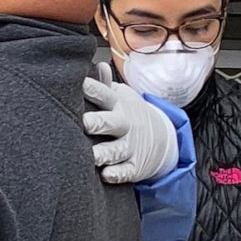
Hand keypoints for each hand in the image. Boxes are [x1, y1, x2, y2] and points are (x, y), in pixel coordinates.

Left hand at [83, 62, 178, 183]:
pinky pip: (126, 171)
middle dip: (98, 122)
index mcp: (117, 106)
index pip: (106, 95)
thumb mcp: (119, 97)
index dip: (94, 90)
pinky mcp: (133, 166)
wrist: (160, 136)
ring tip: (92, 155)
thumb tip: (98, 65)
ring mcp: (129, 146)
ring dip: (104, 152)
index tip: (80, 85)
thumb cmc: (126, 113)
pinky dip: (117, 174)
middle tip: (84, 123)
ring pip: (117, 150)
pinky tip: (106, 175)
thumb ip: (105, 85)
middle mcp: (124, 125)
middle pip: (112, 123)